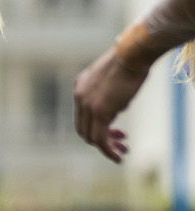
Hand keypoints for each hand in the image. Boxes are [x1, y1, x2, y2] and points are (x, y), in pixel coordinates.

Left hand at [74, 47, 143, 161]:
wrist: (132, 54)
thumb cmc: (130, 62)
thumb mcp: (113, 79)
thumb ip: (109, 95)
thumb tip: (115, 109)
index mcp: (80, 87)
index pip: (82, 116)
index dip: (97, 127)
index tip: (118, 131)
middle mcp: (79, 97)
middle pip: (83, 129)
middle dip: (101, 140)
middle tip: (122, 144)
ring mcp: (87, 104)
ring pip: (90, 136)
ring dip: (106, 147)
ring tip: (123, 152)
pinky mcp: (99, 110)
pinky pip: (99, 138)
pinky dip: (107, 150)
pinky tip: (118, 156)